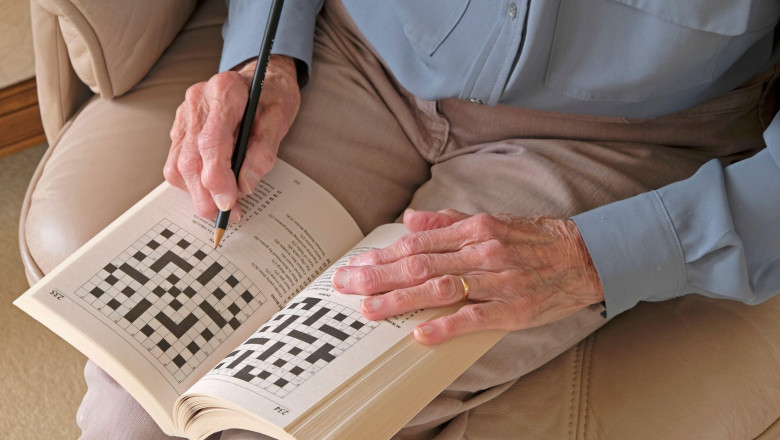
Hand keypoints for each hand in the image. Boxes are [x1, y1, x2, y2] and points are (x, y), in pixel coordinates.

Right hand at [164, 55, 300, 219]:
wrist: (261, 76)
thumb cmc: (271, 95)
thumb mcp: (280, 117)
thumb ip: (264, 150)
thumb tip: (246, 184)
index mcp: (223, 92)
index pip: (210, 143)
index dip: (217, 178)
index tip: (230, 203)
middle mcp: (197, 101)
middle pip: (189, 159)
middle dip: (206, 195)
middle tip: (228, 215)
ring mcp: (184, 115)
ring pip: (177, 165)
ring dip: (197, 194)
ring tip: (223, 207)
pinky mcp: (181, 129)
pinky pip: (176, 163)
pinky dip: (192, 183)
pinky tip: (212, 189)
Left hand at [331, 210, 603, 344]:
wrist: (585, 255)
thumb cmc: (535, 240)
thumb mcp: (491, 220)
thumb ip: (447, 221)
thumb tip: (409, 221)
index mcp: (473, 230)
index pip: (417, 244)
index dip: (382, 256)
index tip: (355, 265)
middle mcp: (481, 251)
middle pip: (419, 264)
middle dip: (377, 276)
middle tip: (345, 286)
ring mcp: (497, 280)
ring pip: (440, 288)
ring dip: (400, 299)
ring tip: (368, 309)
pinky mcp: (514, 308)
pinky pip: (476, 316)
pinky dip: (446, 324)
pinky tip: (420, 332)